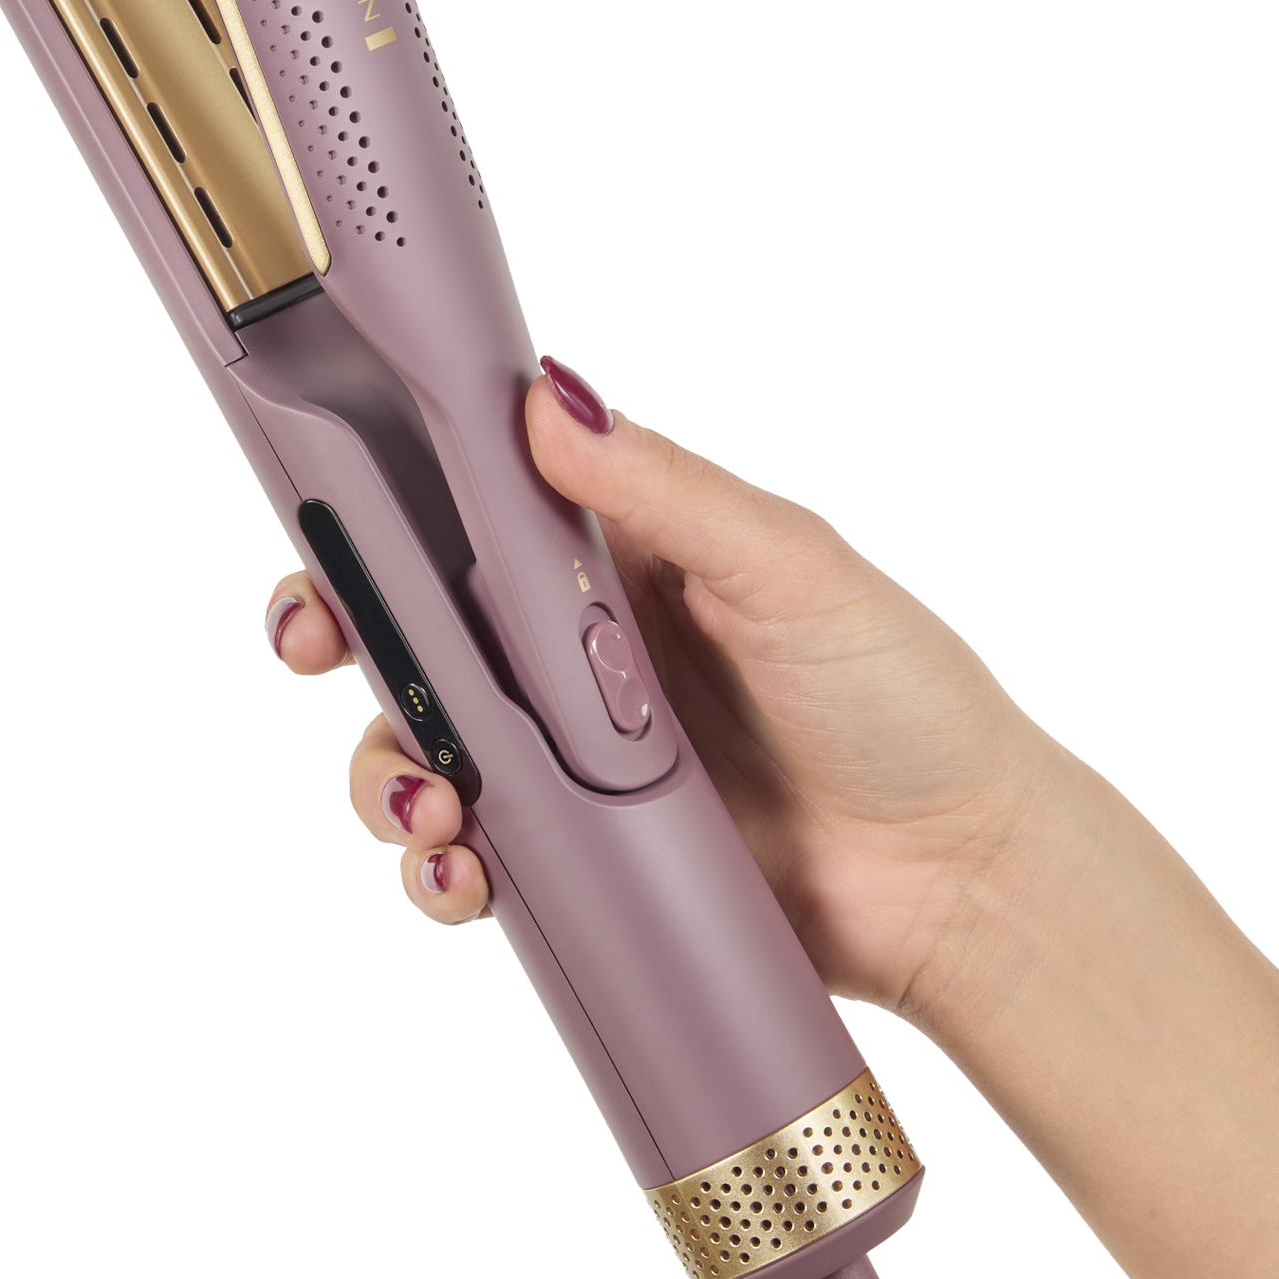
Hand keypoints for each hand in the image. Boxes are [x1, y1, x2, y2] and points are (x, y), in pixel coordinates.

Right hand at [262, 358, 1066, 1017]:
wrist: (958, 878)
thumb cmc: (901, 700)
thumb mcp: (791, 569)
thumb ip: (668, 490)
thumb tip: (550, 401)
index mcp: (616, 558)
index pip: (467, 509)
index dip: (379, 511)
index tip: (326, 527)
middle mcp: (573, 651)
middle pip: (413, 629)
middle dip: (344, 636)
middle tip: (320, 648)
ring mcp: (567, 758)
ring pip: (420, 745)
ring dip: (386, 766)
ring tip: (427, 801)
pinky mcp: (577, 854)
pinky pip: (472, 853)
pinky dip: (440, 866)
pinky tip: (464, 875)